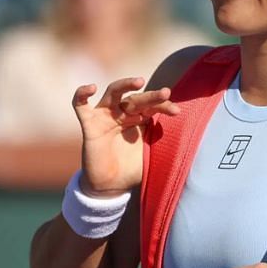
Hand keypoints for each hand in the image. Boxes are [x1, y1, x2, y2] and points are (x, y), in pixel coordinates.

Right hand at [72, 77, 178, 197]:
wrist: (111, 186)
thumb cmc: (131, 168)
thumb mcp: (151, 154)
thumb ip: (162, 143)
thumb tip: (186, 138)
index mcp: (138, 118)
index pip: (151, 106)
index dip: (163, 106)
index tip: (176, 111)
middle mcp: (122, 113)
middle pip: (135, 98)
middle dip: (151, 96)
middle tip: (165, 93)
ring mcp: (104, 116)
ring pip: (113, 93)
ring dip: (125, 85)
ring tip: (139, 81)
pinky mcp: (89, 124)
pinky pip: (80, 106)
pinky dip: (81, 94)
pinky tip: (91, 87)